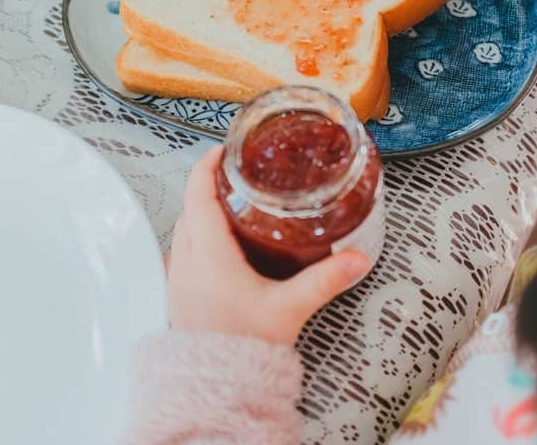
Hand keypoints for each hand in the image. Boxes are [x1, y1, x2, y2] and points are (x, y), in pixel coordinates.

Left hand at [168, 146, 371, 345]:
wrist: (214, 388)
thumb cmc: (241, 349)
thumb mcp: (289, 307)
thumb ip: (325, 279)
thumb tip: (356, 259)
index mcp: (209, 254)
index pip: (198, 193)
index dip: (208, 165)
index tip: (223, 149)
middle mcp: (187, 261)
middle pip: (190, 206)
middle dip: (209, 184)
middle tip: (236, 173)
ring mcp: (180, 278)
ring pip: (185, 228)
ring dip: (202, 210)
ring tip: (231, 204)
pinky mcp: (182, 294)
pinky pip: (185, 251)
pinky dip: (200, 235)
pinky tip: (224, 247)